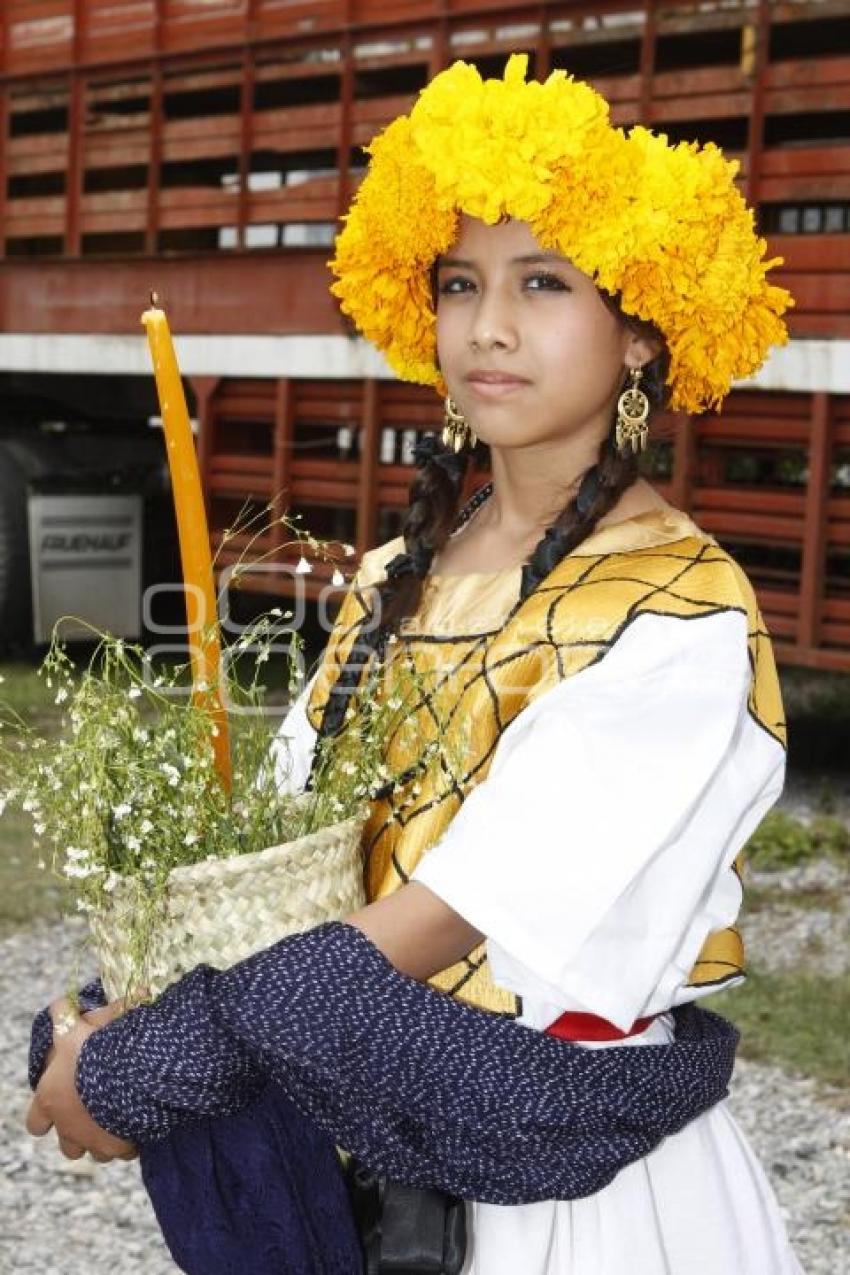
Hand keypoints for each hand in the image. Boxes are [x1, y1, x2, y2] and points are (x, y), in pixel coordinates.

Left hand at [25, 998, 138, 1162]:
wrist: (128, 1072)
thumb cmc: (94, 1050)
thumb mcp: (75, 1026)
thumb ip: (64, 1015)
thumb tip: (59, 1004)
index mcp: (50, 1101)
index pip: (34, 1123)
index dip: (44, 1116)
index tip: (58, 1104)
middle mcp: (68, 1127)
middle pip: (67, 1147)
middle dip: (78, 1134)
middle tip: (93, 1113)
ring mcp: (94, 1141)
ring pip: (95, 1154)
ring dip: (103, 1139)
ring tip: (118, 1118)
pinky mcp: (120, 1146)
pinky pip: (124, 1151)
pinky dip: (130, 1141)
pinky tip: (139, 1123)